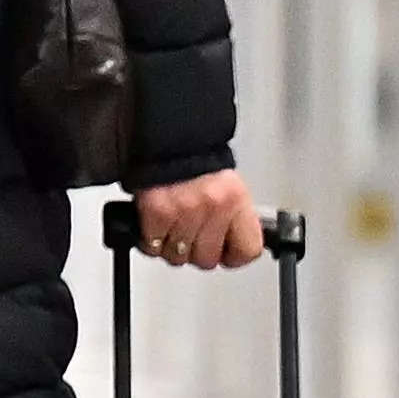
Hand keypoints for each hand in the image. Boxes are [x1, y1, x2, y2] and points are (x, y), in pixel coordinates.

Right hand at [132, 170, 263, 270]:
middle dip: (196, 252)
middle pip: (207, 259)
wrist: (165, 138)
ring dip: (171, 248)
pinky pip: (152, 246)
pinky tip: (154, 227)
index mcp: (236, 201)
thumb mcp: (228, 187)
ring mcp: (184, 212)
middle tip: (190, 238)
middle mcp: (213, 208)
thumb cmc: (196, 160)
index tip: (226, 254)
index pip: (247, 250)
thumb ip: (230, 218)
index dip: (233, 257)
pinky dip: (150, 241)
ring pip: (178, 257)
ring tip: (171, 230)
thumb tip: (230, 246)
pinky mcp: (156, 213)